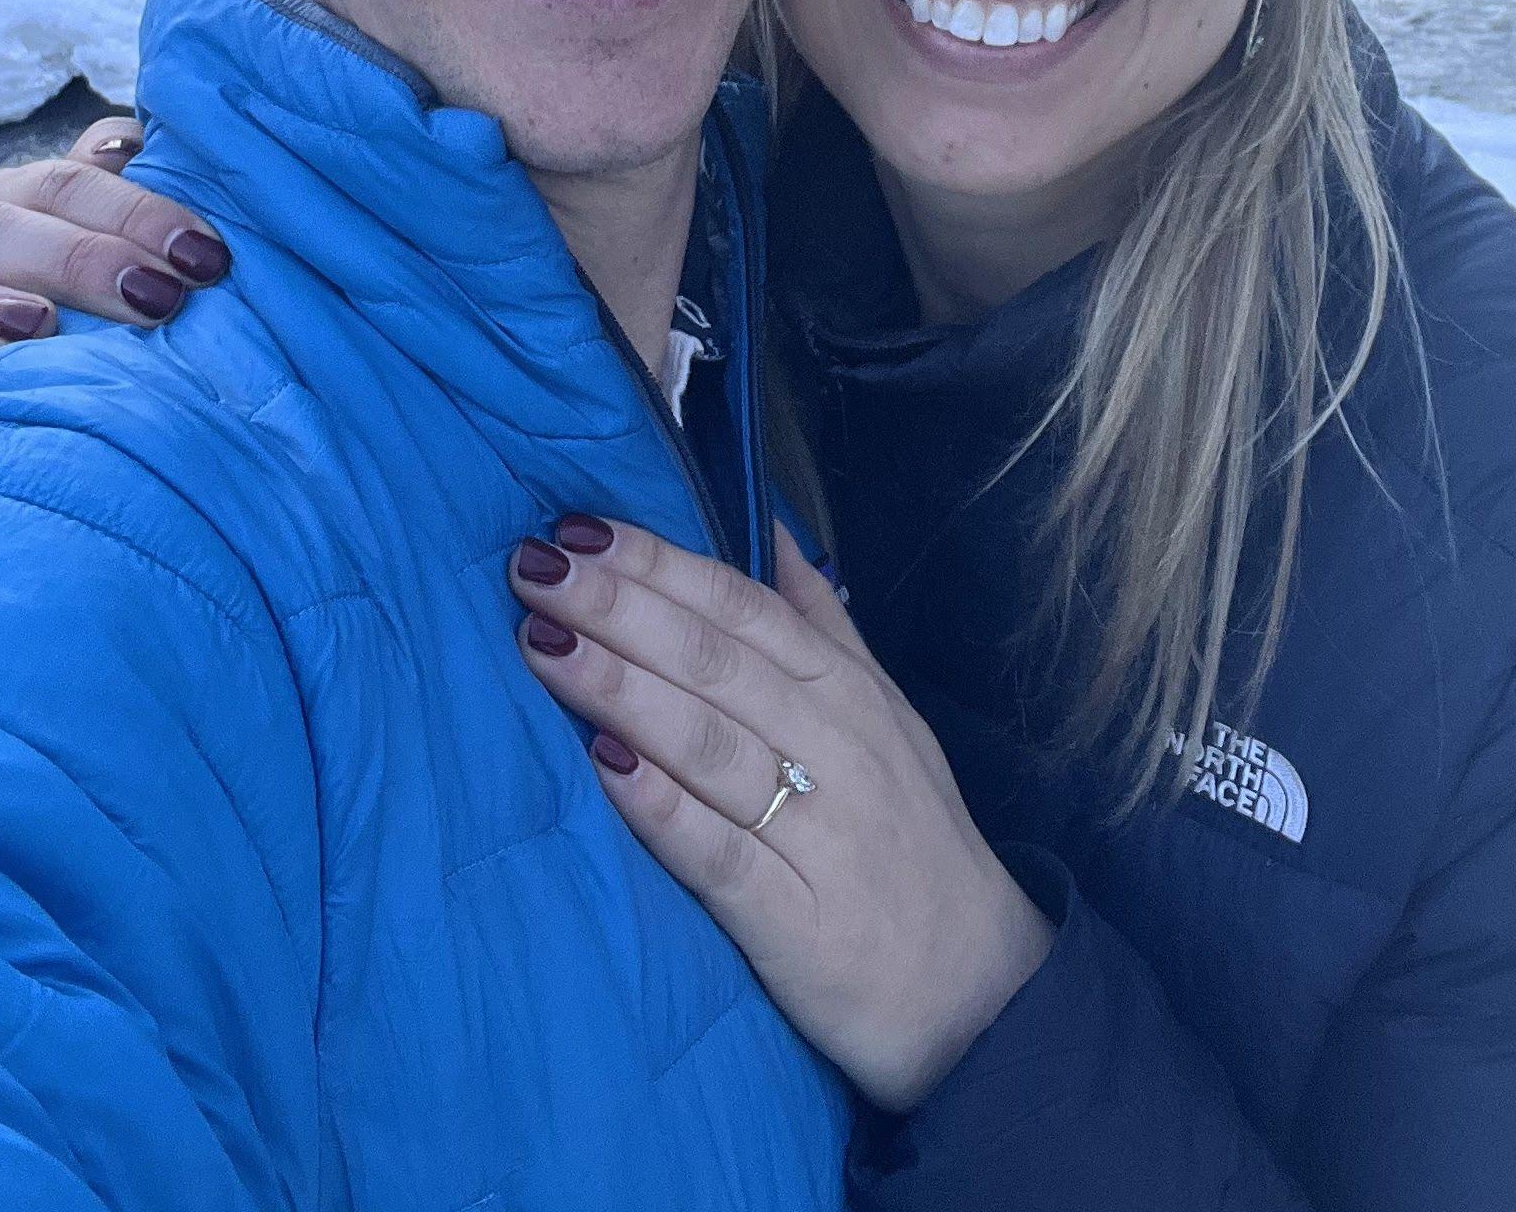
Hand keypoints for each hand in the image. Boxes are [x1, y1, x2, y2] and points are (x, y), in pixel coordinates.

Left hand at [506, 514, 1054, 1109]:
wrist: (981, 991)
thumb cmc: (915, 839)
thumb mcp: (888, 715)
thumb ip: (823, 624)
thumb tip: (770, 528)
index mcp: (848, 691)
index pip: (742, 606)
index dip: (658, 562)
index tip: (577, 524)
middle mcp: (835, 747)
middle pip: (715, 660)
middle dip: (619, 607)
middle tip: (534, 566)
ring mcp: (819, 833)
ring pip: (709, 742)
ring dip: (622, 688)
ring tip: (544, 644)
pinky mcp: (799, 922)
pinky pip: (720, 853)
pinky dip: (662, 807)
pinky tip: (603, 768)